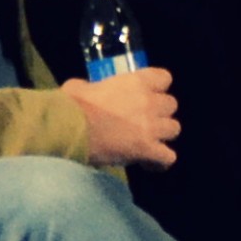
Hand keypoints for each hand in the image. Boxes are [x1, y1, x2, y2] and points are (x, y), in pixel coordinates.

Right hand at [62, 68, 179, 167]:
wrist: (67, 130)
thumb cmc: (70, 106)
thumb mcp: (80, 87)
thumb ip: (93, 87)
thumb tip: (89, 91)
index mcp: (136, 82)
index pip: (164, 78)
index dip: (157, 86)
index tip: (146, 94)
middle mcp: (149, 102)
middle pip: (171, 105)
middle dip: (159, 112)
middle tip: (142, 120)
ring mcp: (151, 127)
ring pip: (174, 129)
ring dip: (162, 135)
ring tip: (146, 141)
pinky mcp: (147, 149)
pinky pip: (168, 157)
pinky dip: (160, 161)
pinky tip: (148, 163)